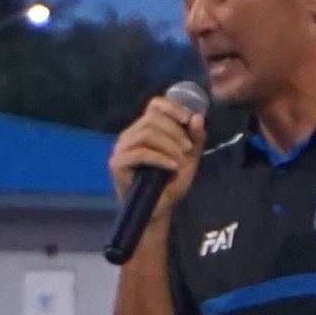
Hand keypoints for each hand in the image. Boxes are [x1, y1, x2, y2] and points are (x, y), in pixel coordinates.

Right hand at [108, 95, 206, 212]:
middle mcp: (130, 134)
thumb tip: (198, 117)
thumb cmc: (171, 182)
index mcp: (145, 128)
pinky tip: (173, 167)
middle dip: (175, 132)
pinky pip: (141, 153)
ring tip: (181, 161)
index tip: (188, 118)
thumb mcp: (189, 158)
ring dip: (170, 146)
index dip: (172, 107)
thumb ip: (195, 138)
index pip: (155, 105)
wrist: (159, 209)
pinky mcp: (117, 163)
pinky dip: (161, 158)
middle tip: (188, 148)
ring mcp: (121, 148)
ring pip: (147, 134)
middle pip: (152, 119)